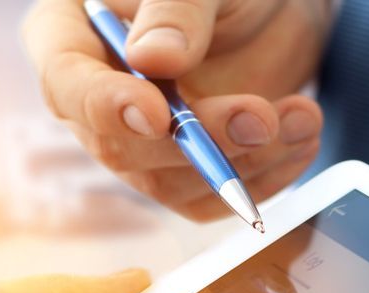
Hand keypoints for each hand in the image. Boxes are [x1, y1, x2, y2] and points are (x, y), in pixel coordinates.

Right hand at [22, 0, 330, 219]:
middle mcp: (96, 98)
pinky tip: (301, 140)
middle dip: (197, 142)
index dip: (107, 107)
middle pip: (122, 147)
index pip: (66, 84)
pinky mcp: (181, 171)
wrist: (267, 8)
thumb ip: (176, 9)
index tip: (158, 116)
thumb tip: (153, 60)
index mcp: (69, 35)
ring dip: (242, 162)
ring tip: (302, 118)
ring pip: (169, 183)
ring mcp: (138, 141)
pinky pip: (209, 198)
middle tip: (261, 119)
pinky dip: (262, 178)